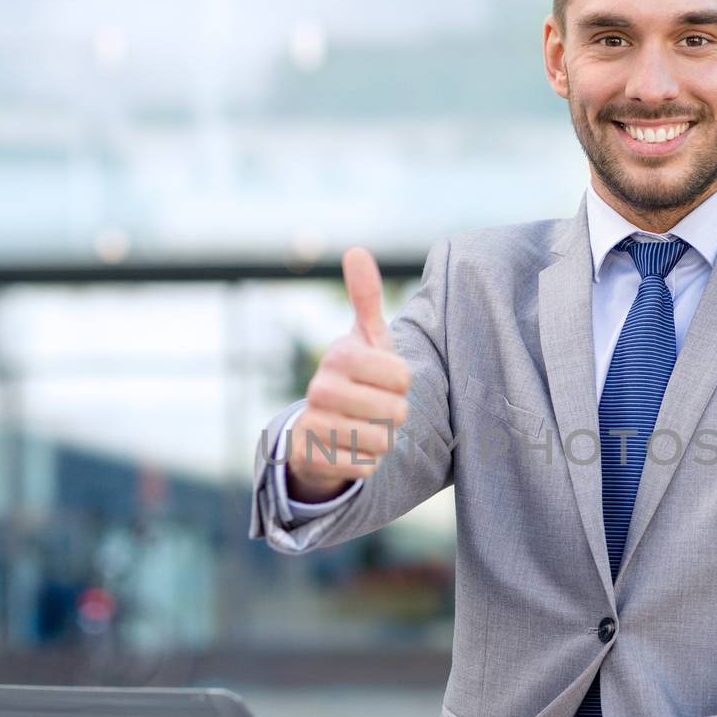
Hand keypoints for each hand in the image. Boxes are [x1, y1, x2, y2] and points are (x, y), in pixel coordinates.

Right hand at [288, 246, 412, 500]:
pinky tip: (348, 449)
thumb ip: (366, 297)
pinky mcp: (313, 457)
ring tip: (362, 428)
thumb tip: (356, 249)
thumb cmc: (357, 378)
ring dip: (381, 440)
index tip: (383, 380)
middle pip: (396, 412)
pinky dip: (366, 463)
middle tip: (375, 408)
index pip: (403, 377)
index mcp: (340, 355)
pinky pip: (367, 467)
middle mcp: (321, 387)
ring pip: (382, 442)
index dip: (402, 384)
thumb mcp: (366, 339)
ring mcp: (314, 423)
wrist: (320, 428)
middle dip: (394, 415)